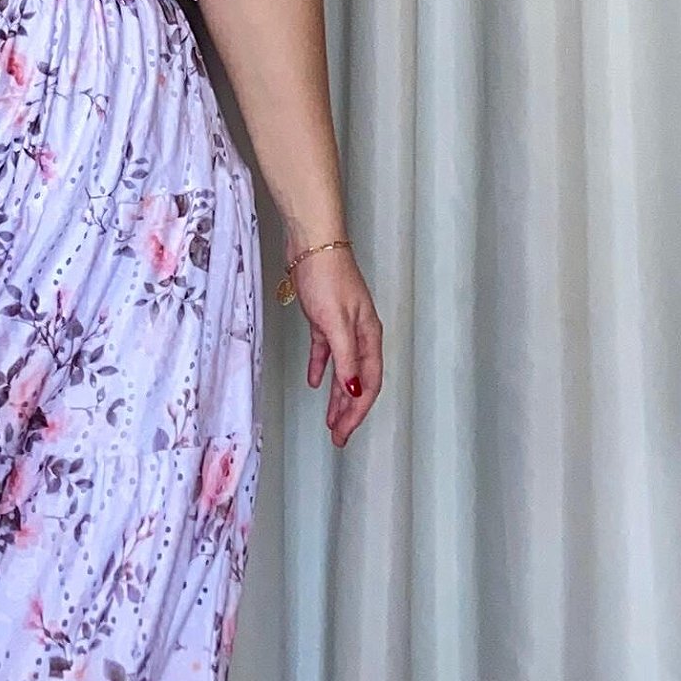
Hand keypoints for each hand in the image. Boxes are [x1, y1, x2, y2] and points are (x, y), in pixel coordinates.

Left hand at [287, 244, 381, 445]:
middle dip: (349, 411)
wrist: (312, 244)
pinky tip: (315, 382)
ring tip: (330, 419)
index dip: (357, 411)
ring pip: (343, 370)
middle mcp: (360, 335)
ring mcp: (343, 327)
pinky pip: (327, 352)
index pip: (368, 383)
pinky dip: (321, 368)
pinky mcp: (324, 319)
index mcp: (369, 337)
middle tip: (338, 436)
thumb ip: (346, 358)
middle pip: (358, 382)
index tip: (344, 432)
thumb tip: (354, 391)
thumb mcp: (336, 323)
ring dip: (337, 395)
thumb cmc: (327, 278)